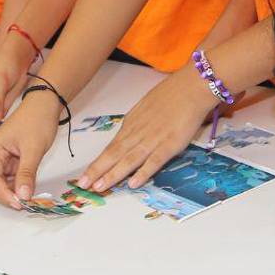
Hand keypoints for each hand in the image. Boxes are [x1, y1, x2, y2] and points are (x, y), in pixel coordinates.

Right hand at [0, 92, 60, 207]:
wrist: (45, 104)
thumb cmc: (37, 121)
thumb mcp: (33, 148)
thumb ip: (26, 173)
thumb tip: (22, 196)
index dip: (5, 195)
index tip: (21, 205)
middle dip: (7, 196)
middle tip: (26, 205)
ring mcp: (2, 158)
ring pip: (3, 183)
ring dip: (14, 192)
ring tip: (31, 199)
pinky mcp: (12, 159)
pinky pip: (12, 177)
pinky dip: (20, 185)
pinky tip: (31, 189)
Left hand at [76, 68, 212, 192]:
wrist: (191, 87)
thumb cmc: (171, 94)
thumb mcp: (146, 107)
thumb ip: (137, 124)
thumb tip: (128, 137)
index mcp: (132, 123)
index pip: (111, 147)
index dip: (98, 163)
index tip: (86, 175)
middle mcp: (138, 132)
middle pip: (114, 154)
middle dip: (97, 171)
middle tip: (83, 185)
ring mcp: (153, 139)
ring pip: (129, 160)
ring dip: (113, 174)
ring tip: (99, 187)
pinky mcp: (170, 144)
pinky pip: (154, 161)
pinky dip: (143, 173)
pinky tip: (133, 184)